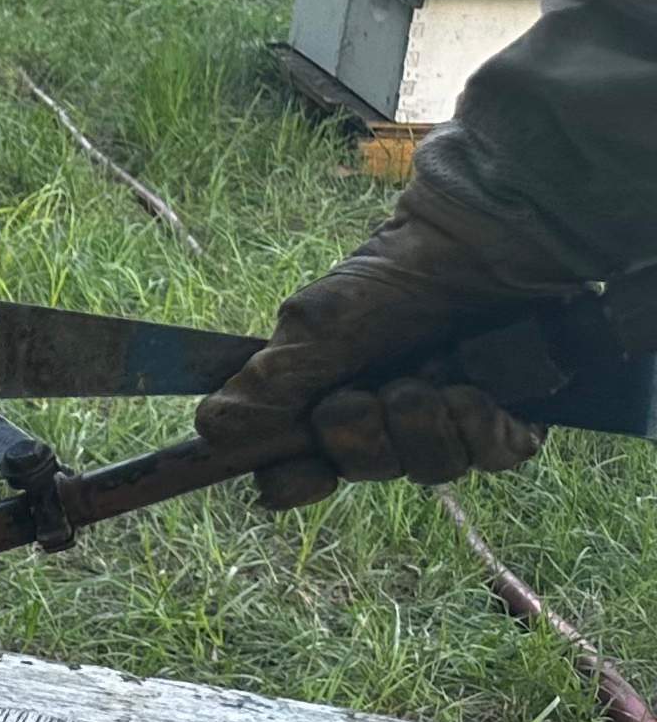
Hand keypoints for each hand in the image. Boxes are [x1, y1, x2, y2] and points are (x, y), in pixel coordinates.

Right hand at [197, 212, 560, 508]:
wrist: (490, 240)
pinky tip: (471, 391)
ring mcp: (452, 422)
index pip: (301, 467)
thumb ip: (271, 381)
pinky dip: (477, 428)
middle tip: (360, 398)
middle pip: (363, 471)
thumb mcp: (319, 324)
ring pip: (429, 470)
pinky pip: (490, 458)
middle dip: (359, 440)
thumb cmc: (399, 272)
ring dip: (419, 426)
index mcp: (334, 397)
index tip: (294, 476)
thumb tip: (210, 428)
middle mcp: (391, 417)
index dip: (295, 481)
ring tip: (427, 379)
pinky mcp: (510, 422)